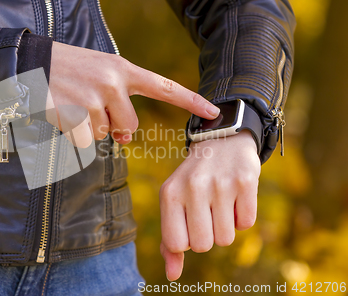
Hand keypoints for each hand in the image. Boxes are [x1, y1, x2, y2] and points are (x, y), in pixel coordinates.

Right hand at [47, 42, 219, 146]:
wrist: (33, 62)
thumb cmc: (71, 71)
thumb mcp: (100, 74)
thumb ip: (119, 101)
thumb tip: (124, 139)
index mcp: (123, 69)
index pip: (164, 87)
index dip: (190, 101)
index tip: (213, 113)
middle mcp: (112, 82)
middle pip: (130, 126)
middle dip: (115, 128)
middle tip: (93, 110)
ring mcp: (93, 97)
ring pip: (105, 134)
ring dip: (90, 128)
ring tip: (73, 105)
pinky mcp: (74, 113)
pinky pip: (85, 142)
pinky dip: (74, 136)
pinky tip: (63, 115)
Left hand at [159, 130, 260, 280]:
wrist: (220, 141)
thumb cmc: (193, 180)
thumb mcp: (175, 203)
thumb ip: (170, 239)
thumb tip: (172, 276)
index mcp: (170, 193)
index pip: (176, 244)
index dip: (186, 242)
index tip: (189, 224)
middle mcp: (193, 187)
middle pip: (203, 246)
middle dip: (207, 236)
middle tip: (207, 213)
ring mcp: (220, 183)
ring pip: (226, 238)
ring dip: (226, 227)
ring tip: (221, 203)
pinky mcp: (246, 181)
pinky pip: (247, 224)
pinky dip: (242, 217)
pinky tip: (235, 197)